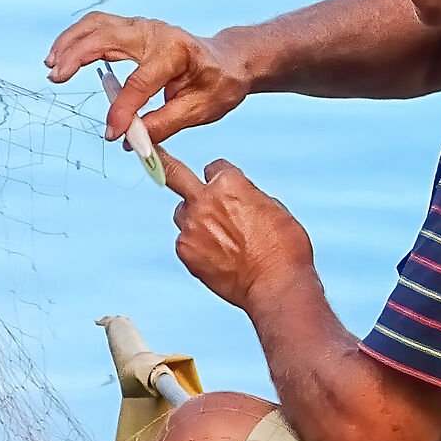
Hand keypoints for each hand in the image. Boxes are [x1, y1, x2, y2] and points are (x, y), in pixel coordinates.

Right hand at [45, 13, 251, 145]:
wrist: (229, 60)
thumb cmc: (218, 84)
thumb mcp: (200, 110)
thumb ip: (165, 124)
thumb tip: (131, 141)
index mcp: (176, 52)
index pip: (140, 81)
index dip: (123, 110)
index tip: (112, 135)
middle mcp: (156, 33)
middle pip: (107, 37)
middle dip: (78, 55)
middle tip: (56, 78)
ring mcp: (143, 28)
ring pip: (97, 25)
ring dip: (71, 42)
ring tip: (52, 66)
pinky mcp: (133, 30)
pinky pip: (98, 27)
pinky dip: (77, 39)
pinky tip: (61, 56)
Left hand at [161, 152, 313, 312]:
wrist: (275, 284)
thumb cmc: (284, 248)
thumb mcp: (273, 208)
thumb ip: (248, 196)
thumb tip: (239, 198)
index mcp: (229, 183)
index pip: (215, 168)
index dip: (222, 178)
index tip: (223, 186)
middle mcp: (204, 200)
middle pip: (175, 173)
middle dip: (165, 163)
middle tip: (156, 156)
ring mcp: (191, 226)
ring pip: (182, 213)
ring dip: (194, 218)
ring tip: (218, 238)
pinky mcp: (185, 251)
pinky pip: (185, 241)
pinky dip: (196, 246)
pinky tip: (217, 258)